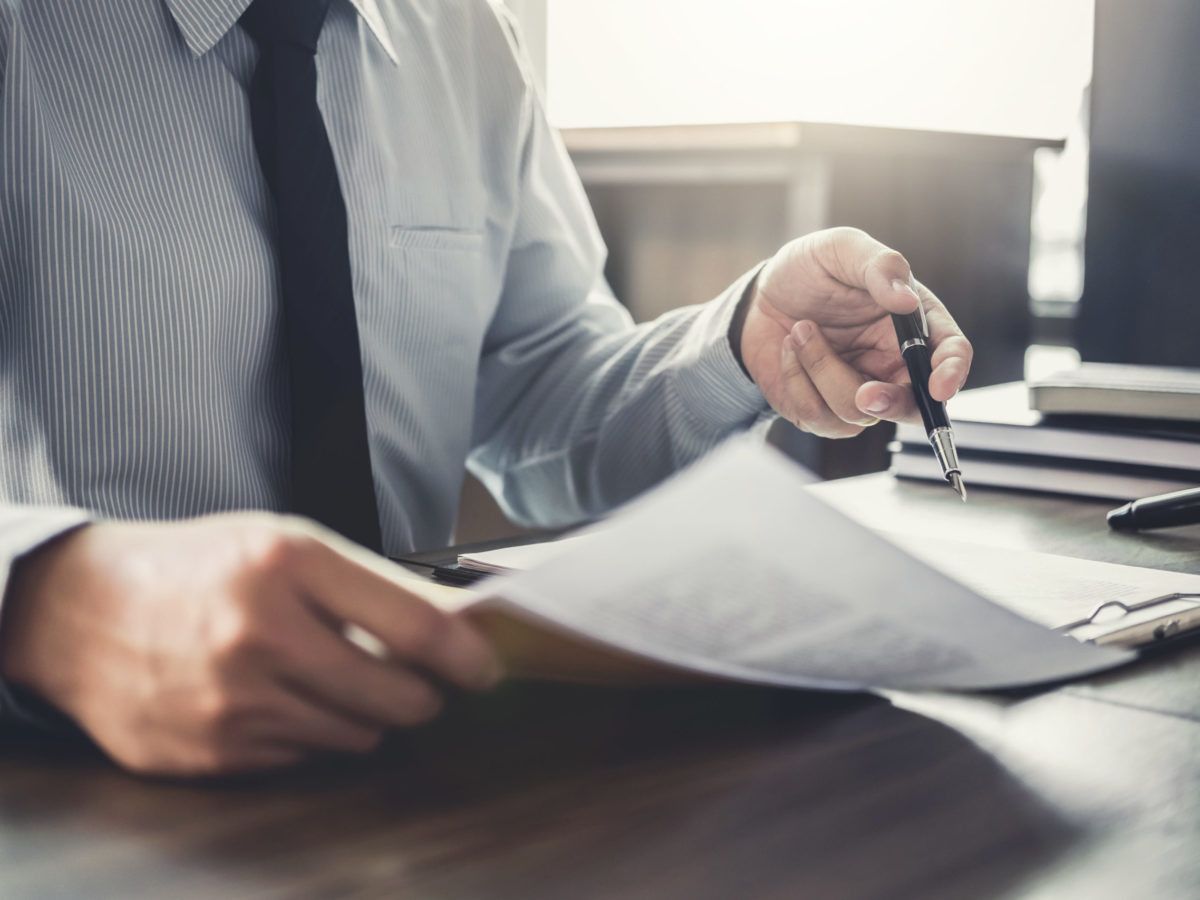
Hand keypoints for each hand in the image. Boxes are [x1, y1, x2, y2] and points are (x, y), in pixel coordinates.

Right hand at [0, 514, 499, 776]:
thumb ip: (368, 584)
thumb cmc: (200, 567)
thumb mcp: (284, 542)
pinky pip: (303, 755)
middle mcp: (260, 632)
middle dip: (422, 696)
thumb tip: (454, 627)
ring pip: (355, 735)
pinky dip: (309, 733)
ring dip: (364, 715)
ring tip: (331, 680)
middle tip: (420, 684)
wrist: (85, 611)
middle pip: (395, 696)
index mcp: (286, 562)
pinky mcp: (211, 750)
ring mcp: (232, 699)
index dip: (465, 656)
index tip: (484, 668)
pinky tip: (279, 699)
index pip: (414, 626)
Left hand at [741, 227, 972, 436]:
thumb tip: (907, 301)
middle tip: (867, 393)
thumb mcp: (843, 249)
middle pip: (913, 406)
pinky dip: (797, 380)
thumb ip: (880, 267)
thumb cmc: (810, 269)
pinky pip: (817, 416)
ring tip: (800, 330)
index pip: (950, 353)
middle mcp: (893, 364)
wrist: (760, 296)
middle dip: (892, 404)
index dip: (953, 373)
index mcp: (913, 324)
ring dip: (821, 369)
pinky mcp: (823, 410)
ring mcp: (859, 391)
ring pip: (857, 411)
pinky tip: (789, 350)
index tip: (940, 386)